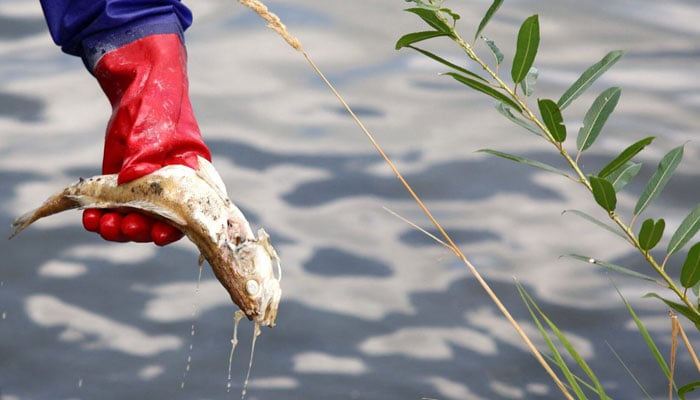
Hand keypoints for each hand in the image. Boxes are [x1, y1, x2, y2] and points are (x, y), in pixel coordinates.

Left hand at [83, 33, 210, 244]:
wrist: (140, 81)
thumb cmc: (159, 99)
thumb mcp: (157, 123)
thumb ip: (147, 150)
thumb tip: (129, 178)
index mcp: (190, 175)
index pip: (189, 210)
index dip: (177, 227)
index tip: (160, 234)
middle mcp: (169, 186)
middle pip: (159, 221)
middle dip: (141, 229)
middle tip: (124, 226)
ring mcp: (144, 185)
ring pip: (134, 218)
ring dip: (118, 227)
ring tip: (100, 223)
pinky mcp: (120, 180)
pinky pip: (112, 206)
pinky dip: (100, 215)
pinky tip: (88, 216)